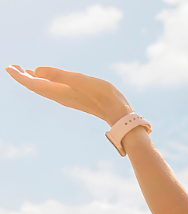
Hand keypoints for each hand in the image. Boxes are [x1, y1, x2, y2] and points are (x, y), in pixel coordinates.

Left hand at [7, 65, 133, 126]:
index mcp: (58, 91)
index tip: (9, 67)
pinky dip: (46, 83)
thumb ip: (59, 75)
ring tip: (26, 71)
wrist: (118, 113)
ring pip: (44, 89)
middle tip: (13, 67)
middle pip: (35, 86)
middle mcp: (59, 96)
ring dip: (34, 80)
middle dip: (23, 77)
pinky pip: (53, 90)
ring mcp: (67, 98)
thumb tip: (36, 70)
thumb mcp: (81, 81)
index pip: (33, 83)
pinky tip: (49, 80)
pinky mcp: (75, 98)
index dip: (19, 76)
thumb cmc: (103, 95)